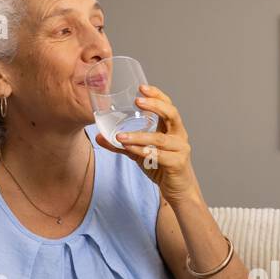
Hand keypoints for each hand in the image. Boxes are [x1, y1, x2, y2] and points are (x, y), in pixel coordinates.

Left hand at [95, 83, 198, 203]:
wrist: (178, 191)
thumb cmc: (162, 168)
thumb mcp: (140, 153)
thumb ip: (122, 145)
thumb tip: (99, 137)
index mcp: (172, 128)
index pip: (168, 105)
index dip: (156, 95)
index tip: (141, 87)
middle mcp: (179, 135)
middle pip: (171, 114)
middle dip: (155, 105)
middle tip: (137, 101)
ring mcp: (180, 149)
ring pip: (159, 139)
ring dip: (139, 136)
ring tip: (120, 136)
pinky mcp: (177, 164)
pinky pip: (159, 155)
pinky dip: (143, 151)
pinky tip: (131, 149)